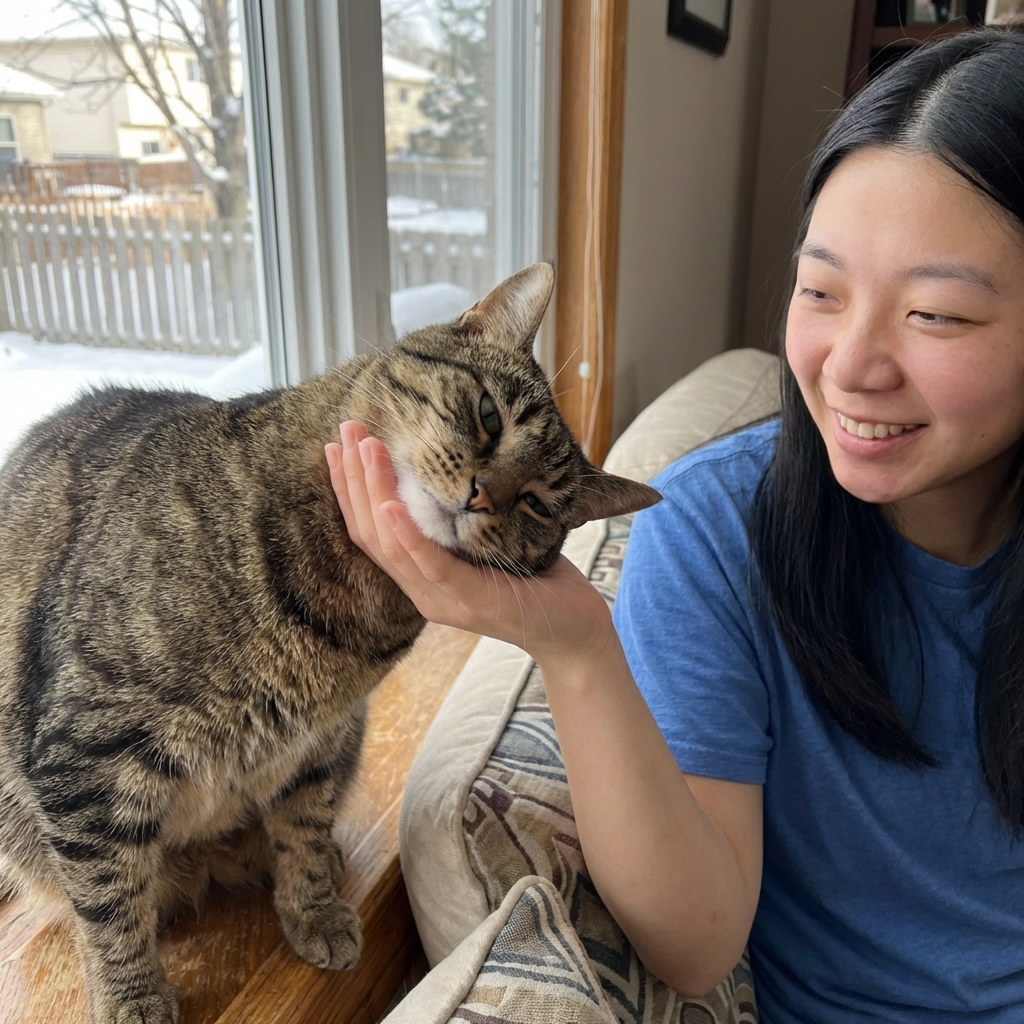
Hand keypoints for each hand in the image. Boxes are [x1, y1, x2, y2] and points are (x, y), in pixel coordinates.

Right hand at [325, 422, 613, 664]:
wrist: (578, 633)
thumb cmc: (539, 581)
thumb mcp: (492, 542)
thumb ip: (463, 519)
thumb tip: (450, 466)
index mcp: (423, 579)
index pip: (371, 533)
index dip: (349, 490)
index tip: (336, 447)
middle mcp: (424, 592)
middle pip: (371, 534)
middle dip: (353, 480)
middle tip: (344, 431)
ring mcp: (445, 601)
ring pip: (392, 546)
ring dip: (374, 492)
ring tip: (365, 449)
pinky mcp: (471, 602)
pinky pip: (430, 565)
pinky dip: (406, 534)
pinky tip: (390, 505)